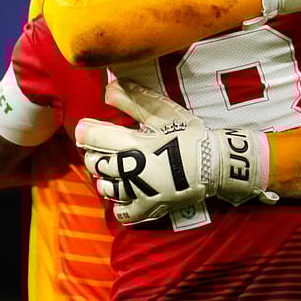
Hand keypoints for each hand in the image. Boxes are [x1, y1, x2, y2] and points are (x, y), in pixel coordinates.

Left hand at [75, 79, 276, 225]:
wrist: (217, 164)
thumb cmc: (191, 135)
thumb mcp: (165, 114)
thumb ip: (134, 101)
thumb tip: (108, 88)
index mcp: (135, 145)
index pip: (97, 138)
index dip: (86, 131)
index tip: (83, 127)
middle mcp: (131, 171)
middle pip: (97, 164)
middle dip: (96, 154)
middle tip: (105, 148)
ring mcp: (138, 193)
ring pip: (106, 188)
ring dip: (105, 177)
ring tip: (114, 170)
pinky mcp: (149, 208)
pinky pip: (124, 212)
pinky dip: (119, 204)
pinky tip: (124, 194)